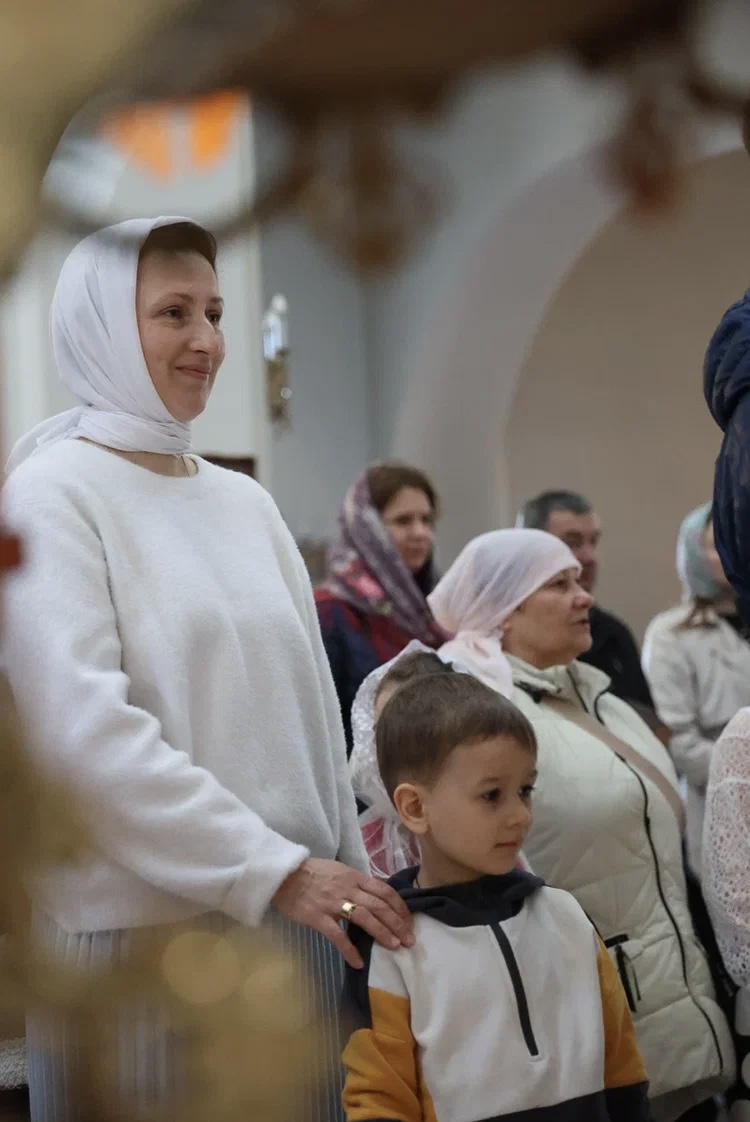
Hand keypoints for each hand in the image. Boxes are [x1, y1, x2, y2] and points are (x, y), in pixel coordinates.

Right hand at [271, 857, 414, 967]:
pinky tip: (359, 962)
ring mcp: (333, 903)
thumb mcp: (338, 870)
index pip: (384, 891)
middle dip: (397, 923)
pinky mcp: (318, 918)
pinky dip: (349, 950)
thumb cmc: (310, 873)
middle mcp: (348, 888)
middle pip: (379, 905)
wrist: (283, 875)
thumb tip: (375, 896)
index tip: (409, 921)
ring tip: (395, 946)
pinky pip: (337, 936)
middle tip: (410, 940)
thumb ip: (356, 883)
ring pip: (365, 918)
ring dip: (382, 933)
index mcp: (354, 876)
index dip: (399, 907)